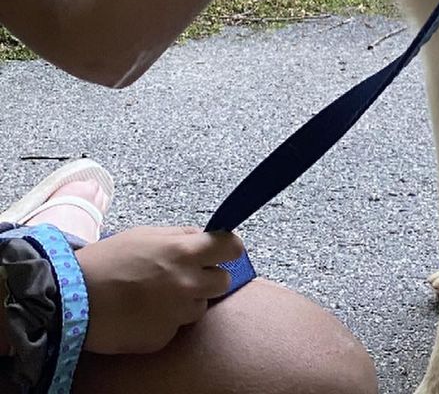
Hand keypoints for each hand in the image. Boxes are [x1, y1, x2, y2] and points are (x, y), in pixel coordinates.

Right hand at [75, 226, 242, 353]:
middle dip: (209, 278)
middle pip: (222, 282)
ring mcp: (177, 313)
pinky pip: (175, 327)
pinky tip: (143, 313)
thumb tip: (204, 237)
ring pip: (199, 306)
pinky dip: (165, 321)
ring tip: (155, 296)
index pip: (232, 248)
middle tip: (186, 276)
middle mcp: (188, 283)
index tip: (223, 252)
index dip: (228, 249)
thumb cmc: (108, 261)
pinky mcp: (162, 337)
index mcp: (185, 252)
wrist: (71, 299)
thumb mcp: (146, 235)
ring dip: (186, 301)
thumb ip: (180, 237)